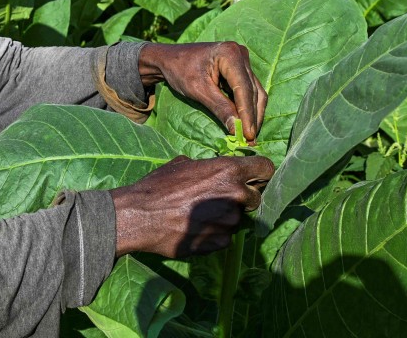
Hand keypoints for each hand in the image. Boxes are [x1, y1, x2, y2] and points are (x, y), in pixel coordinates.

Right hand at [111, 155, 274, 256]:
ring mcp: (229, 221)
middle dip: (241, 198)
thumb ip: (208, 167)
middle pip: (255, 197)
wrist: (140, 216)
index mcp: (227, 170)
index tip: (255, 178)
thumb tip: (216, 169)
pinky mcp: (221, 242)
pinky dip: (215, 234)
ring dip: (225, 217)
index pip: (266, 168)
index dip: (261, 173)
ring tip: (200, 216)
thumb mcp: (183, 164)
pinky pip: (226, 236)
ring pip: (238, 218)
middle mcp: (235, 194)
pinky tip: (196, 229)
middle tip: (218, 200)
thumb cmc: (158, 186)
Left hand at [138, 42, 266, 142]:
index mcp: (230, 54)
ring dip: (253, 114)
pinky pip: (249, 90)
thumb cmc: (180, 70)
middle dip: (252, 117)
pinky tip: (246, 124)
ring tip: (249, 136)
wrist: (170, 58)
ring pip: (255, 92)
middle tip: (250, 140)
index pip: (244, 88)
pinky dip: (248, 107)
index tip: (248, 135)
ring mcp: (242, 60)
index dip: (247, 114)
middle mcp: (240, 54)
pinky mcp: (241, 68)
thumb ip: (220, 108)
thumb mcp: (198, 90)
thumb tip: (237, 130)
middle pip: (253, 91)